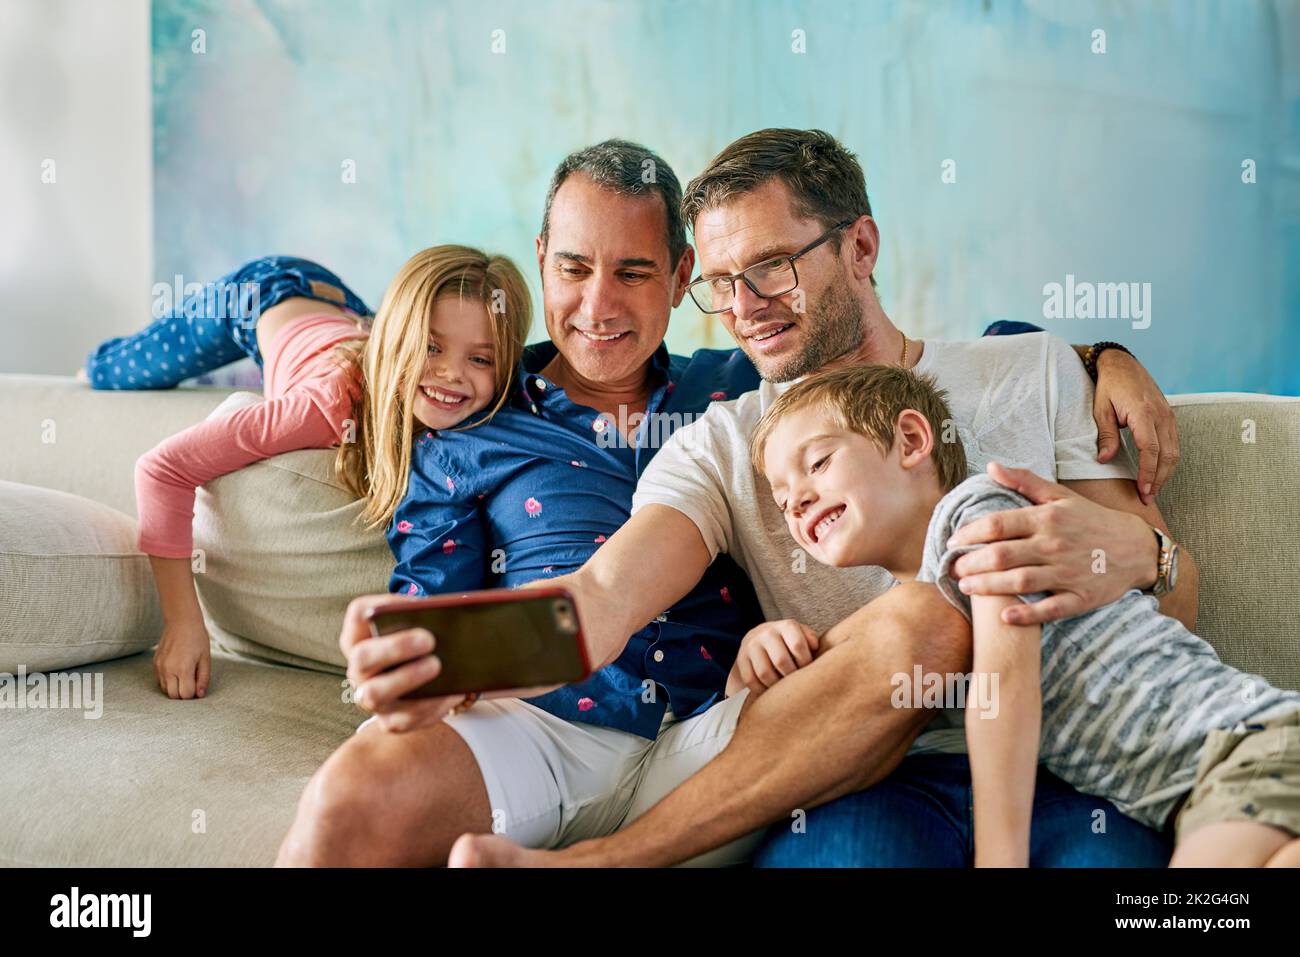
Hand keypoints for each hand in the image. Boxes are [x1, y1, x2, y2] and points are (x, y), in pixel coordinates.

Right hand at [154, 618, 211, 698]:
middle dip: (183, 693)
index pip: (186, 694)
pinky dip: (168, 681)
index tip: (198, 685)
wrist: (181, 622)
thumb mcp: (205, 659)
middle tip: (192, 682)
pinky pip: (160, 680)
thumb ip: (203, 678)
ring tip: (185, 675)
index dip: (193, 693)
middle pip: (173, 696)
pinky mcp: (155, 663)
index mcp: (183, 668)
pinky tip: (177, 670)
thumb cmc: (197, 639)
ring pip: (165, 690)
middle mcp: (168, 670)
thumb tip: (199, 695)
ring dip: (175, 688)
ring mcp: (159, 667)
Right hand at [340, 595, 465, 732]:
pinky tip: (452, 691)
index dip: (381, 605)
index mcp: (362, 637)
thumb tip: (452, 609)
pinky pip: (405, 719)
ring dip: (407, 678)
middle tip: (428, 639)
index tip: (412, 603)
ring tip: (437, 665)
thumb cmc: (422, 645)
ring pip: (375, 694)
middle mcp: (359, 669)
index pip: (360, 613)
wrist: (427, 680)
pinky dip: (431, 705)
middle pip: (362, 657)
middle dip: (395, 647)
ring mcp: (370, 698)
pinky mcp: (390, 722)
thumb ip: (429, 615)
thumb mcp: (423, 626)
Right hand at [725, 619, 818, 697]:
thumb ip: (812, 640)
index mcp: (787, 626)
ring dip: (776, 685)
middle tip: (796, 683)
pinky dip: (761, 689)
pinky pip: (751, 680)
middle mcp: (766, 633)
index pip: (797, 645)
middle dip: (791, 677)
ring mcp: (751, 646)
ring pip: (765, 673)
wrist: (760, 640)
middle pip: (781, 661)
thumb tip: (815, 647)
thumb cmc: (790, 643)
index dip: (805, 662)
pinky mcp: (741, 659)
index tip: (807, 670)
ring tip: (784, 688)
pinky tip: (770, 691)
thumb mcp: (803, 637)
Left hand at [948, 463, 1155, 625]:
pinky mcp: (1081, 597)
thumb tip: (992, 466)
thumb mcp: (1060, 496)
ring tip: (965, 588)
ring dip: (987, 587)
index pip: (997, 524)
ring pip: (1019, 581)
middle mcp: (1054, 545)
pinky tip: (1004, 616)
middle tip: (953, 569)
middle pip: (1001, 555)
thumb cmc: (1092, 519)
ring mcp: (1068, 572)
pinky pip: (1050, 608)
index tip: (952, 541)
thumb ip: (1024, 481)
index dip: (968, 533)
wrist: (1137, 547)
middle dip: (970, 563)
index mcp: (1047, 518)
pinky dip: (1026, 614)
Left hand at [1091, 348, 1179, 504]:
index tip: (1143, 491)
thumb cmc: (1108, 387)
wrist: (1122, 364)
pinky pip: (1174, 443)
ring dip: (1165, 473)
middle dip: (1159, 479)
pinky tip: (1158, 472)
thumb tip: (1104, 460)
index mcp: (1144, 413)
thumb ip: (1106, 435)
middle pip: (1167, 455)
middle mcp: (1161, 415)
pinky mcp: (1169, 416)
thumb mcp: (1100, 410)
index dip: (1148, 473)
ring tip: (1152, 490)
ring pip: (1174, 451)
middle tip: (1147, 498)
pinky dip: (1168, 461)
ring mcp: (1168, 415)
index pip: (1151, 450)